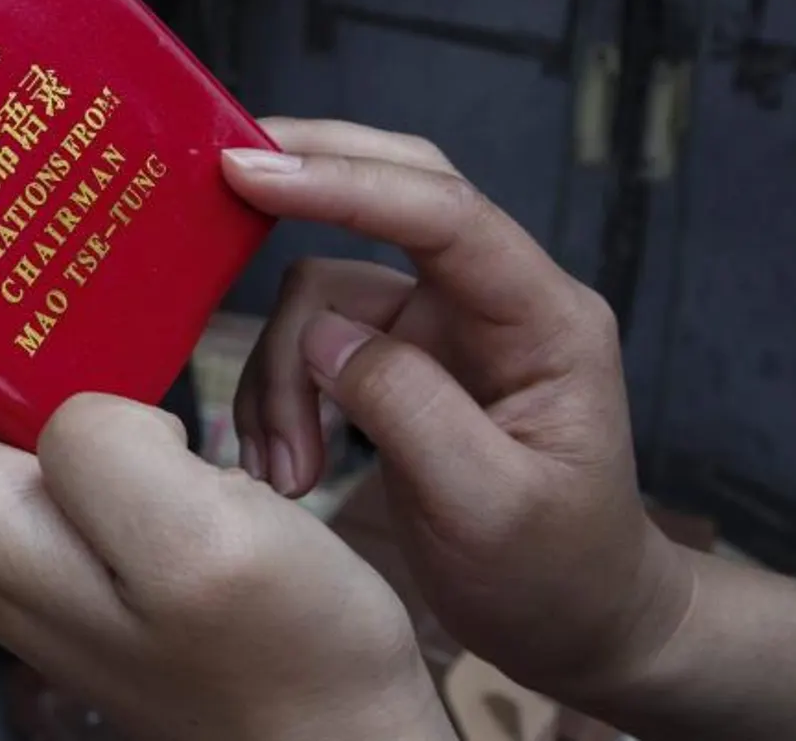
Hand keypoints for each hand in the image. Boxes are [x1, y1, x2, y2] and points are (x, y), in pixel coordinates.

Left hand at [0, 318, 454, 740]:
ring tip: (29, 246)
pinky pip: (40, 430)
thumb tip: (74, 397)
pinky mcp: (89, 536)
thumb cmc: (280, 660)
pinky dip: (55, 365)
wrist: (339, 740)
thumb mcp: (195, 540)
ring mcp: (33, 539)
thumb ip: (105, 446)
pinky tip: (107, 328)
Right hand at [225, 119, 693, 700]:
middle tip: (218, 179)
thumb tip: (325, 338)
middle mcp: (492, 299)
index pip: (444, 214)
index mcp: (544, 317)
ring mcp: (441, 325)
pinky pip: (312, 342)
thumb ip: (409, 409)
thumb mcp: (491, 508)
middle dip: (308, 176)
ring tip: (281, 469)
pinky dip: (280, 394)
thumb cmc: (557, 573)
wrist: (578, 626)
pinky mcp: (398, 359)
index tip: (248, 168)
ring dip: (280, 370)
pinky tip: (282, 466)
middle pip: (395, 187)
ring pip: (325, 290)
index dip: (344, 182)